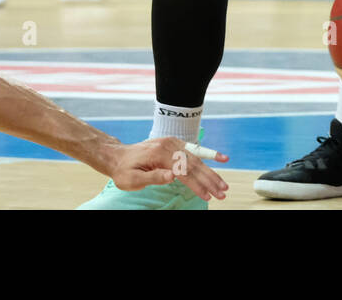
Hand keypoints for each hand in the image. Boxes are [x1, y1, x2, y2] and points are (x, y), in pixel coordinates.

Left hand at [107, 136, 228, 200]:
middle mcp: (169, 145)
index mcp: (159, 154)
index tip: (208, 196)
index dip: (197, 185)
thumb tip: (172, 177)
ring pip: (197, 159)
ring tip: (223, 185)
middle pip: (194, 164)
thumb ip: (152, 178)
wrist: (118, 156)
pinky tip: (222, 158)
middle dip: (210, 180)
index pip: (184, 171)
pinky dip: (209, 156)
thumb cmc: (123, 170)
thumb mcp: (132, 179)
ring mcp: (173, 144)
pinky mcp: (175, 145)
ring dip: (211, 173)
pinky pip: (194, 151)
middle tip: (223, 193)